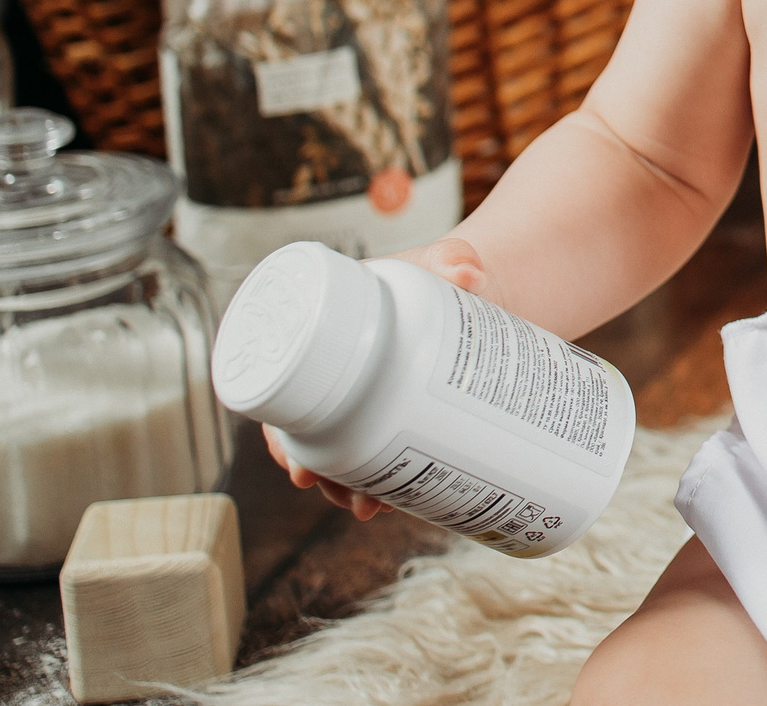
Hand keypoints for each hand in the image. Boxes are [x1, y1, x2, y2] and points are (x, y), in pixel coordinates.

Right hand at [263, 237, 489, 520]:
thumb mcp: (443, 261)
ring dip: (352, 486)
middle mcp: (340, 372)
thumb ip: (453, 258)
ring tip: (374, 507)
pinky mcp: (404, 414)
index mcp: (328, 330)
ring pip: (347, 453)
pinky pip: (381, 455)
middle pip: (314, 435)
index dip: (285, 436)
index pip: (289, 390)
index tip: (301, 468)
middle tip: (351, 497)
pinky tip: (396, 502)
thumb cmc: (443, 270)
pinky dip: (384, 481)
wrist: (481, 289)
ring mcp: (371, 397)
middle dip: (324, 475)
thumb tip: (468, 273)